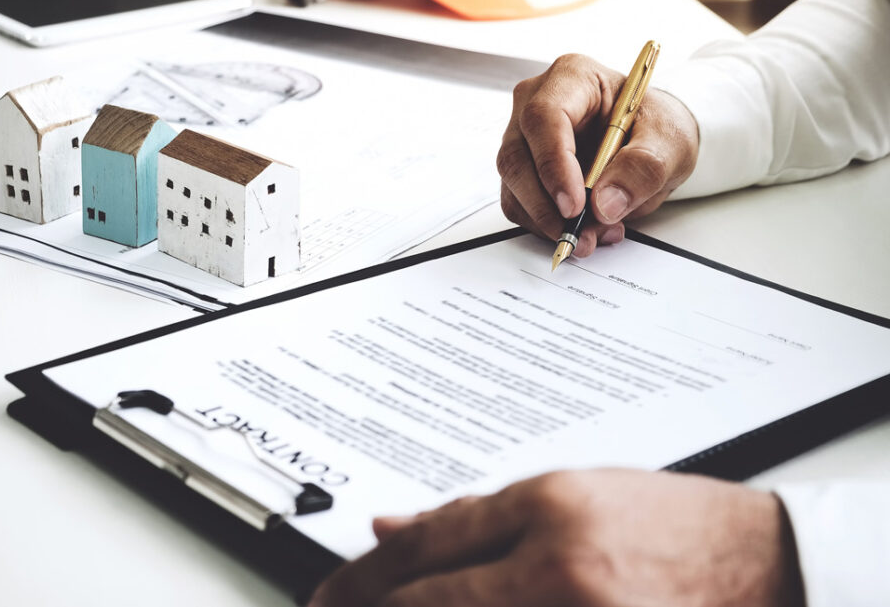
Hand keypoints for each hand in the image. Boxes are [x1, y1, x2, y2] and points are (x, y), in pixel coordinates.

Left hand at [307, 469, 803, 606]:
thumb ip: (475, 515)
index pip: (427, 545)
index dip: (362, 576)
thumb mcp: (569, 495)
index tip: (328, 593)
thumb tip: (390, 528)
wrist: (764, 566)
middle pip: (428, 600)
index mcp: (548, 508)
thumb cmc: (670, 524)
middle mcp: (559, 569)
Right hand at [497, 54, 698, 256]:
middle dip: (546, 205)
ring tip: (595, 234)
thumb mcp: (670, 142)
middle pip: (517, 156)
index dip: (553, 164)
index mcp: (572, 78)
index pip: (544, 118)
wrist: (652, 141)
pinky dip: (547, 225)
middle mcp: (535, 103)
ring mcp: (523, 137)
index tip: (574, 206)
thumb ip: (643, 168)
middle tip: (581, 235)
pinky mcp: (523, 169)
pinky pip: (520, 204)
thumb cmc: (656, 126)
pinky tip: (586, 228)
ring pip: (514, 185)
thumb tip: (605, 202)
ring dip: (549, 221)